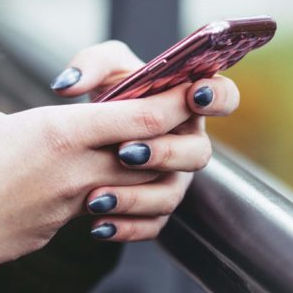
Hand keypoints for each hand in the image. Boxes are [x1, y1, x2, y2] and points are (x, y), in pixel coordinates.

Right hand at [0, 82, 198, 264]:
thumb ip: (10, 118)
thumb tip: (10, 129)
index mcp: (60, 132)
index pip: (143, 117)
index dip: (174, 104)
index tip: (190, 92)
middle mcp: (76, 171)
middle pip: (150, 157)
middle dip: (169, 142)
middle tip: (168, 127)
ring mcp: (68, 207)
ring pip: (131, 191)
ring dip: (141, 178)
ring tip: (128, 163)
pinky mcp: (53, 233)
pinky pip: (97, 216)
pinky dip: (106, 204)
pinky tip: (90, 196)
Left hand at [50, 40, 239, 242]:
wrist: (87, 136)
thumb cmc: (109, 93)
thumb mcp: (101, 69)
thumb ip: (90, 64)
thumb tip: (68, 85)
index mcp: (188, 102)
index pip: (224, 97)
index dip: (217, 97)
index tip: (193, 95)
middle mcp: (188, 143)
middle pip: (198, 153)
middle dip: (164, 153)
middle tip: (125, 151)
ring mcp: (175, 178)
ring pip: (171, 195)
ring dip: (136, 197)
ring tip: (97, 196)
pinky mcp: (156, 209)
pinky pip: (151, 225)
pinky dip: (125, 227)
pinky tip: (97, 225)